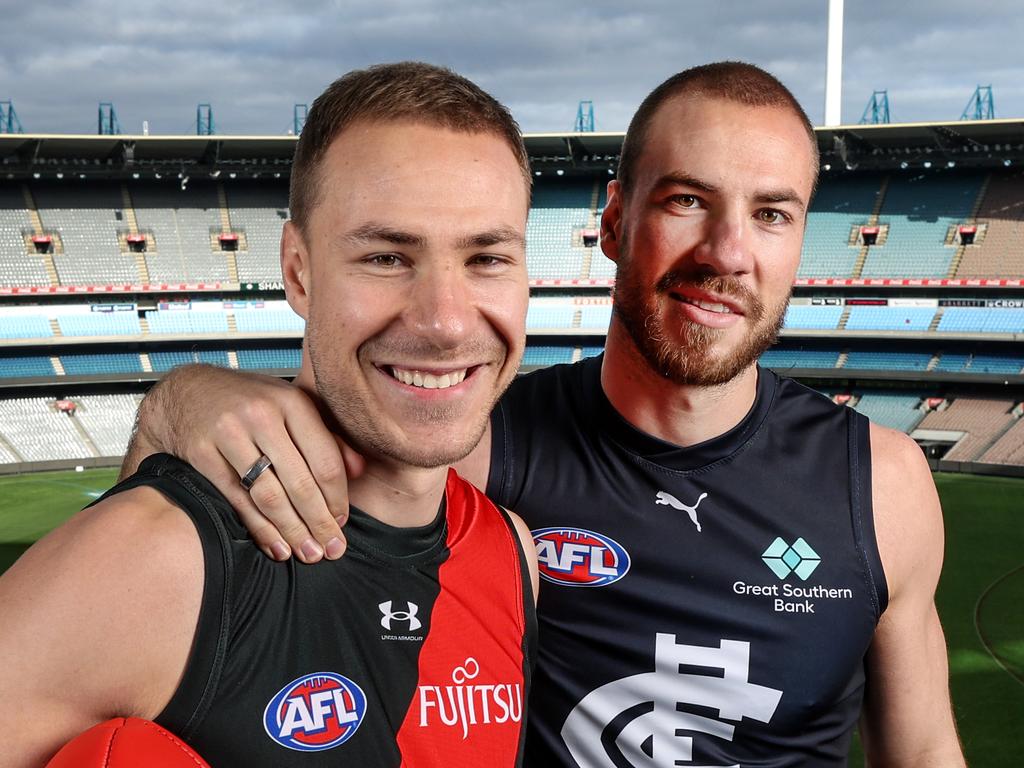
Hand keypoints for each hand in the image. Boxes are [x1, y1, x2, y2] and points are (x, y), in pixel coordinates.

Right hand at [125, 365, 363, 562]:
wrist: (187, 392)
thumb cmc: (251, 402)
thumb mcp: (292, 407)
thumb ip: (327, 436)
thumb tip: (360, 470)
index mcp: (293, 403)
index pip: (326, 461)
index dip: (337, 498)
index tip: (342, 522)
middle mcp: (262, 415)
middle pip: (300, 482)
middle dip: (319, 522)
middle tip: (332, 550)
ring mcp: (229, 434)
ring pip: (269, 495)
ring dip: (292, 531)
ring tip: (308, 554)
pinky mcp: (202, 453)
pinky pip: (237, 500)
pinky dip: (259, 529)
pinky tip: (276, 547)